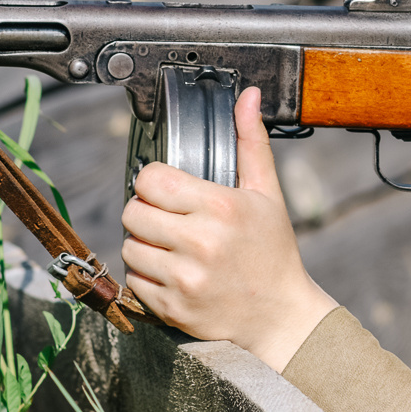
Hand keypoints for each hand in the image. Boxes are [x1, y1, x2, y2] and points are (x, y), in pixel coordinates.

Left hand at [121, 86, 336, 370]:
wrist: (280, 316)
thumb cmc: (273, 251)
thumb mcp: (268, 193)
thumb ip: (251, 142)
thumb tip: (248, 96)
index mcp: (221, 208)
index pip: (151, 180)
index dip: (155, 181)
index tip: (168, 189)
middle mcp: (200, 243)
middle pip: (132, 212)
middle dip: (146, 211)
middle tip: (167, 218)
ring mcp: (184, 279)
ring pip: (129, 247)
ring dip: (143, 244)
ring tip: (169, 246)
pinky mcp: (172, 308)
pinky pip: (134, 281)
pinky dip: (146, 275)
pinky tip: (171, 271)